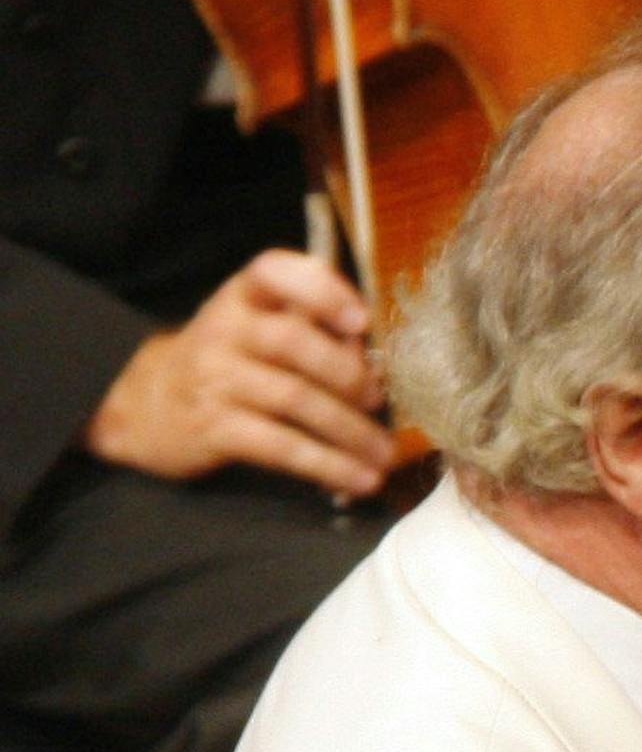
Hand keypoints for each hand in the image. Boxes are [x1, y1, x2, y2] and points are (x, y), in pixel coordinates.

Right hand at [82, 249, 392, 501]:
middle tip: (379, 399)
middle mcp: (225, 329)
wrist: (147, 404)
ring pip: (294, 399)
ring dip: (350, 431)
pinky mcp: (214, 429)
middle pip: (293, 341)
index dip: (322, 291)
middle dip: (348, 373)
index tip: (362, 320)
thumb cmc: (226, 361)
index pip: (274, 272)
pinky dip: (328, 465)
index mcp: (242, 295)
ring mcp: (216, 379)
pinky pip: (280, 446)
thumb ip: (310, 328)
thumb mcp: (253, 326)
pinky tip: (360, 478)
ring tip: (384, 454)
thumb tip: (374, 360)